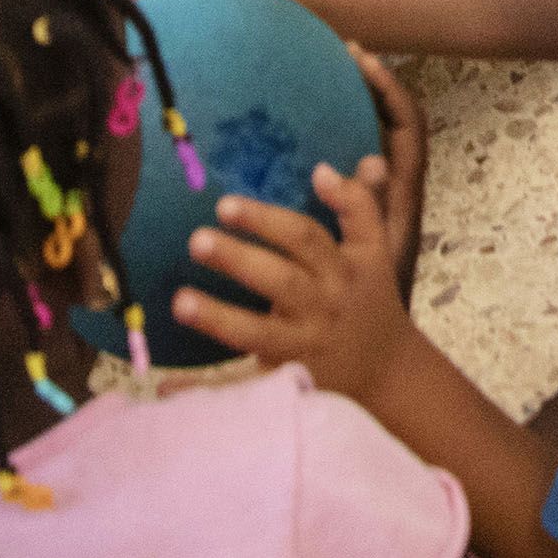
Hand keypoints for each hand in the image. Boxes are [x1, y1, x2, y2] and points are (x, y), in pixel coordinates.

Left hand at [178, 73, 430, 398]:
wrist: (390, 372)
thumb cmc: (370, 300)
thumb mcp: (375, 250)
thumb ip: (358, 204)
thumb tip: (322, 169)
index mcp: (343, 268)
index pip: (305, 238)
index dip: (267, 221)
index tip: (225, 205)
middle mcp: (324, 304)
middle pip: (281, 280)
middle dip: (238, 260)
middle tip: (196, 240)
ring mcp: (305, 345)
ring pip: (260, 333)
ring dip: (219, 318)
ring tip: (179, 302)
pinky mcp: (288, 377)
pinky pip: (245, 383)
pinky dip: (208, 388)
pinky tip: (167, 386)